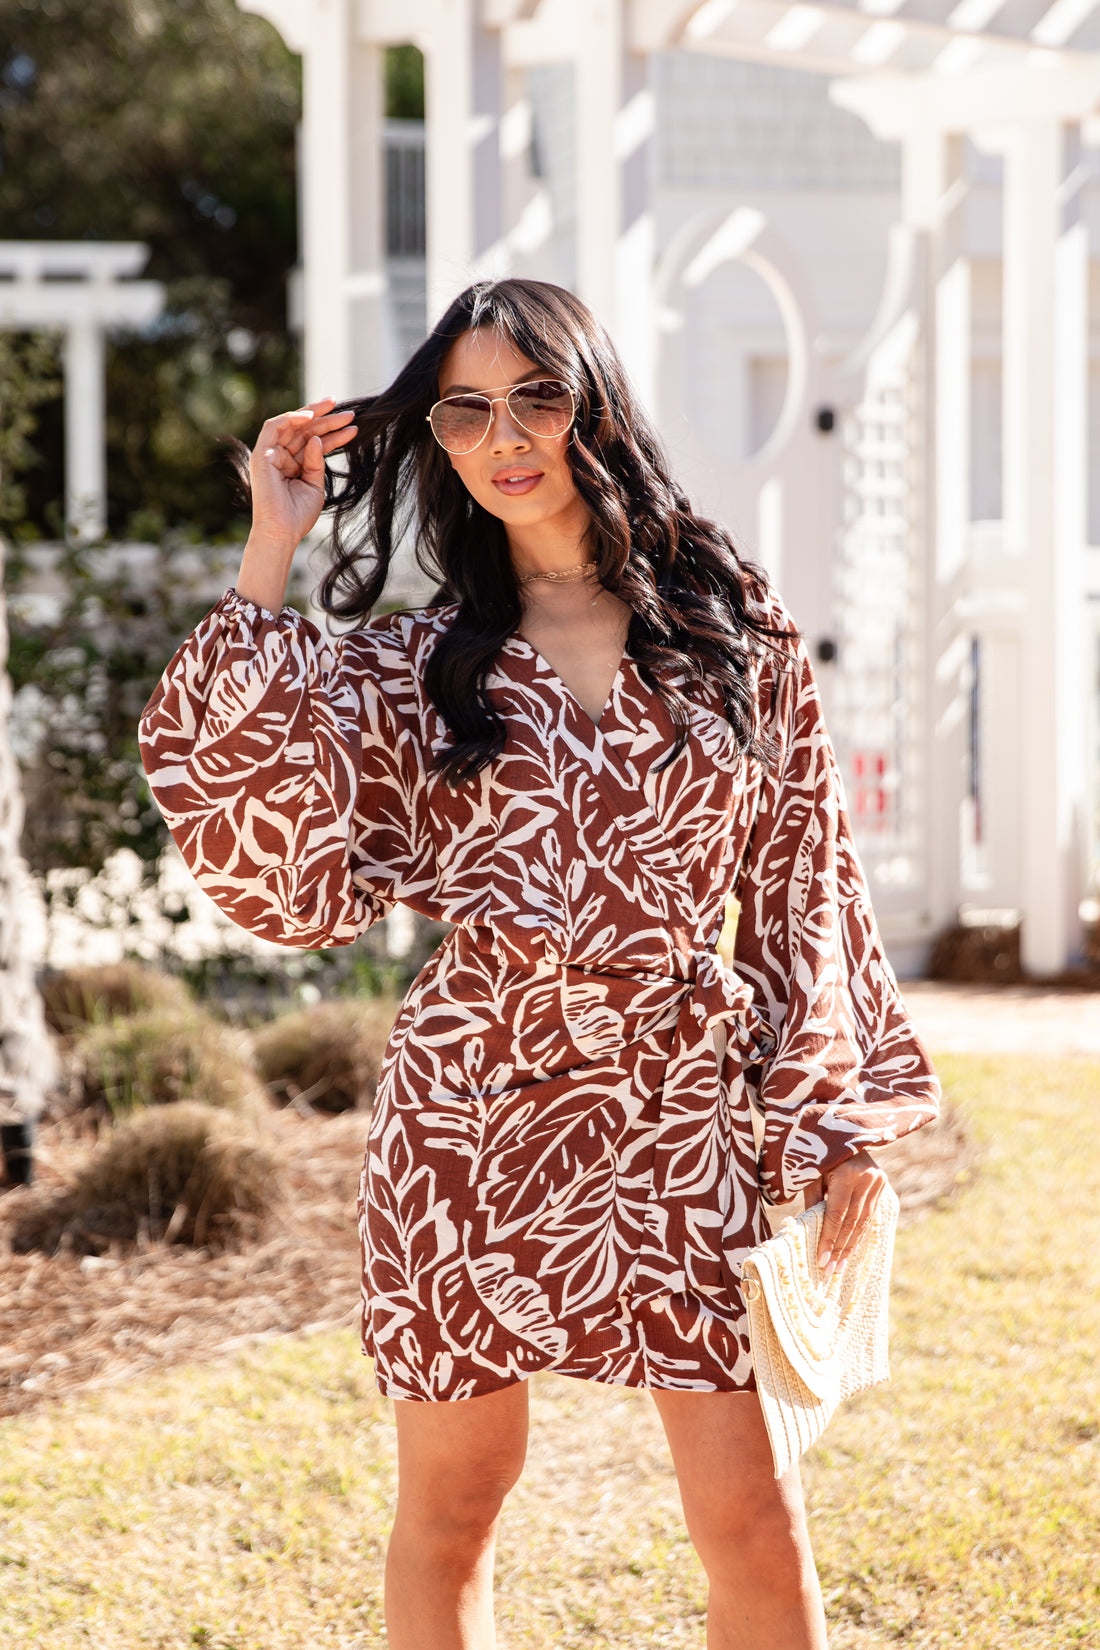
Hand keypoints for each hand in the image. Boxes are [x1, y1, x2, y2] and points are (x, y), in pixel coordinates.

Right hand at [247, 397, 357, 554]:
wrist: (283, 532)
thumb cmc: (298, 515)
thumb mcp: (315, 485)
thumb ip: (316, 462)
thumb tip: (317, 439)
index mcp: (292, 464)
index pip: (313, 442)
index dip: (333, 433)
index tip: (353, 427)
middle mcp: (280, 456)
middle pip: (304, 431)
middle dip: (326, 419)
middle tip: (348, 412)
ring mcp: (269, 454)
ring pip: (292, 425)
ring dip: (313, 414)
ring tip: (334, 406)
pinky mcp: (261, 454)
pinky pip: (273, 427)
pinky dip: (290, 418)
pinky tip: (310, 417)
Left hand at [813, 1149, 888, 1278]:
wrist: (845, 1126)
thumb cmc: (819, 1147)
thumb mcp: (811, 1170)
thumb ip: (812, 1198)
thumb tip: (808, 1229)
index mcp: (847, 1173)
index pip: (836, 1214)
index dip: (828, 1239)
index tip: (821, 1260)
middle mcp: (867, 1178)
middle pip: (852, 1222)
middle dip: (839, 1248)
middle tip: (830, 1270)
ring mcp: (878, 1181)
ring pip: (864, 1221)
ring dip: (851, 1245)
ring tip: (840, 1265)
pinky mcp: (882, 1183)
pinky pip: (870, 1214)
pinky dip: (859, 1232)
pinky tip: (851, 1248)